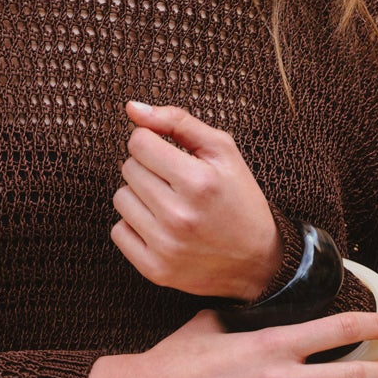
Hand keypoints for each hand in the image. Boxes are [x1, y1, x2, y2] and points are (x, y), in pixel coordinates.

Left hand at [109, 100, 280, 300]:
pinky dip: (135, 227)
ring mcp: (166, 246)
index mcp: (198, 181)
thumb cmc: (238, 197)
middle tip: (176, 183)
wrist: (258, 260)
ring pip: (120, 198)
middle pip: (128, 169)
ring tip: (170, 205)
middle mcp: (179, 215)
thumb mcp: (222, 150)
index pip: (138, 142)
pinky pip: (118, 232)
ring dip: (140, 197)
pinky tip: (161, 228)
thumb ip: (177, 121)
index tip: (170, 155)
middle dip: (149, 169)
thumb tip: (131, 107)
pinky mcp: (155, 269)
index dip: (153, 143)